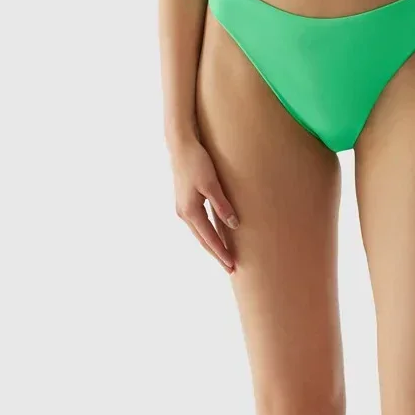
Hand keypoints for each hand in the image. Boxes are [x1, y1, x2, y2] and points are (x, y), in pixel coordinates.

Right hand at [169, 134, 238, 271]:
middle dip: (216, 254)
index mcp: (190, 211)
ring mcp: (182, 208)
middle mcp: (184, 213)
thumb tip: (233, 224)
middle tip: (230, 268)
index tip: (232, 265)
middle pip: (203, 240)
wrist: (180, 146)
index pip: (209, 238)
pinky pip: (197, 224)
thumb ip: (222, 205)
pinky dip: (206, 234)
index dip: (221, 252)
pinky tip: (214, 235)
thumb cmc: (197, 162)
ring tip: (224, 256)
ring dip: (211, 245)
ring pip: (199, 233)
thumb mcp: (212, 184)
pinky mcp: (185, 202)